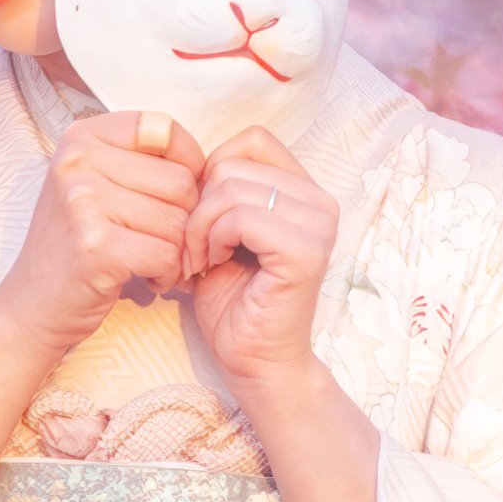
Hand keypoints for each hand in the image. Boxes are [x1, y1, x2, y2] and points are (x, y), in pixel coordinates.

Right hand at [0, 109, 208, 355]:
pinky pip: (168, 254)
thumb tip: (211, 166)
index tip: (178, 196)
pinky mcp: (96, 245)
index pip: (164, 129)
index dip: (188, 163)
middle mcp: (78, 161)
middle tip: (162, 243)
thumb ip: (142, 162)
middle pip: (180, 181)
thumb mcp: (95, 184)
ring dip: (177, 252)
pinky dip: (168, 275)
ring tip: (150, 261)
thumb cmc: (76, 244)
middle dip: (184, 220)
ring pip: (179, 221)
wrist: (31, 305)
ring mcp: (83, 201)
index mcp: (82, 137)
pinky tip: (148, 279)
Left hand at [180, 126, 338, 384]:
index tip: (202, 221)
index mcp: (304, 190)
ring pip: (230, 187)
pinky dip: (212, 241)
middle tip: (192, 251)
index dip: (211, 173)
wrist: (254, 362)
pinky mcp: (306, 251)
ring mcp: (318, 225)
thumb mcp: (218, 229)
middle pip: (232, 163)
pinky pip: (240, 217)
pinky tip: (211, 267)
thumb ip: (217, 189)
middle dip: (197, 207)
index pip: (251, 139)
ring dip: (199, 227)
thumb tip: (182, 156)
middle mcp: (320, 200)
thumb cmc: (233, 300)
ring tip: (200, 261)